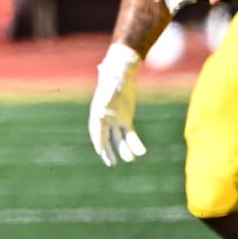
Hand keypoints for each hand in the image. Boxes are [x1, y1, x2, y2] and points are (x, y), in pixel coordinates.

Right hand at [88, 42, 143, 165]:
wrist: (121, 74)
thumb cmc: (113, 80)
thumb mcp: (110, 88)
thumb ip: (106, 99)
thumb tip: (100, 110)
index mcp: (97, 113)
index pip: (96, 130)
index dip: (98, 141)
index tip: (99, 151)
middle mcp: (104, 120)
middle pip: (105, 139)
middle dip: (108, 152)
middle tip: (111, 163)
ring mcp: (115, 121)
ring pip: (119, 139)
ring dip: (124, 149)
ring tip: (131, 159)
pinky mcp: (126, 120)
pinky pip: (130, 134)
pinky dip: (135, 143)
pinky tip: (141, 151)